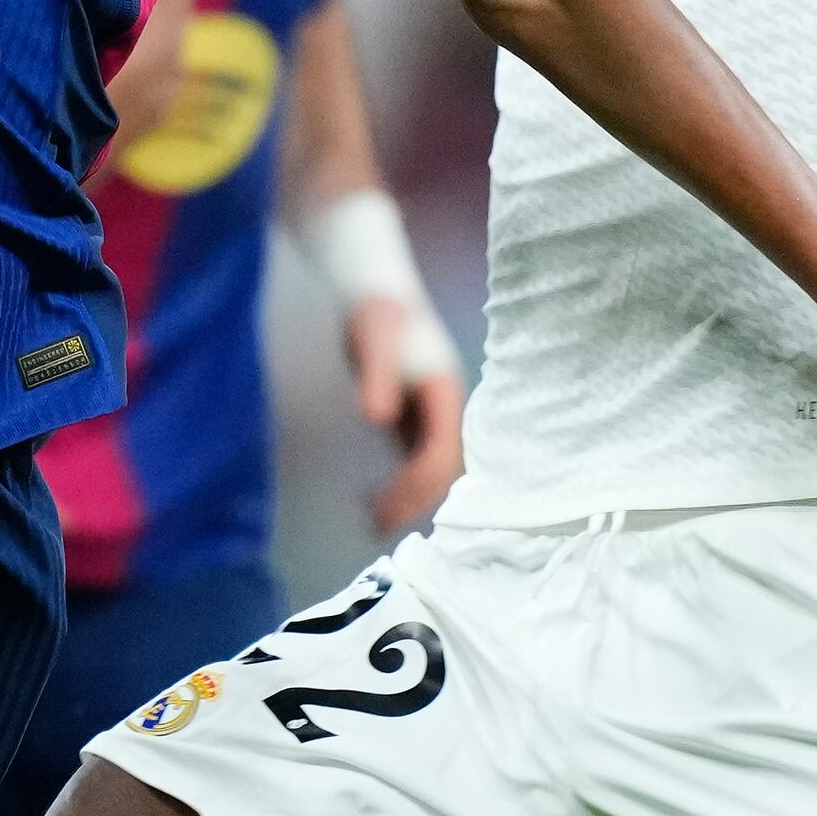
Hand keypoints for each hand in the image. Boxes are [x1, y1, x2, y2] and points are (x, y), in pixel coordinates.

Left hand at [344, 298, 465, 530]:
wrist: (371, 290)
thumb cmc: (375, 313)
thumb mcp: (373, 343)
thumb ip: (376, 380)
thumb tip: (377, 419)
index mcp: (446, 394)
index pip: (442, 452)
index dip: (417, 482)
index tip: (385, 504)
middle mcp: (445, 408)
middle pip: (441, 467)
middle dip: (413, 498)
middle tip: (376, 524)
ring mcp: (430, 414)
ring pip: (429, 468)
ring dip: (408, 496)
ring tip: (373, 523)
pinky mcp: (411, 416)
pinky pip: (412, 460)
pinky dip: (398, 483)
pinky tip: (370, 500)